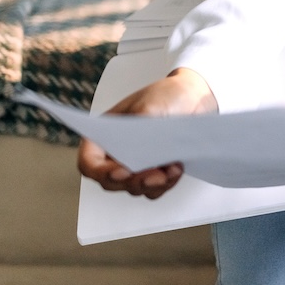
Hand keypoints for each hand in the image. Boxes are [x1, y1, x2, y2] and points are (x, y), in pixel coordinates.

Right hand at [75, 68, 217, 198]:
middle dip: (134, 181)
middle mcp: (117, 153)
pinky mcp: (156, 172)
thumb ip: (142, 125)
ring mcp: (136, 164)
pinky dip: (166, 183)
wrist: (194, 97)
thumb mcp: (152, 104)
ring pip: (135, 188)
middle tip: (155, 175)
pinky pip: (155, 189)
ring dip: (153, 184)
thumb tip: (143, 145)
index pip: (90, 162)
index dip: (101, 172)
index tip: (123, 170)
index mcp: (106, 133)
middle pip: (112, 182)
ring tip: (172, 169)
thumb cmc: (167, 95)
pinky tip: (177, 169)